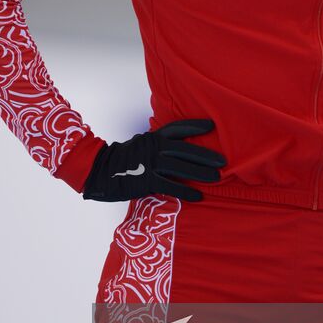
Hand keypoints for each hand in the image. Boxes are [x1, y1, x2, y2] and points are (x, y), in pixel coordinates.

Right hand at [82, 119, 224, 201]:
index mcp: (153, 137)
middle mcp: (154, 148)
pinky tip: (198, 196)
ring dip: (200, 172)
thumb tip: (176, 148)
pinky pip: (171, 186)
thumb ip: (158, 145)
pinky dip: (186, 191)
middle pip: (185, 149)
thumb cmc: (123, 160)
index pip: (178, 128)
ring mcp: (150, 163)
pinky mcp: (147, 180)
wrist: (99, 171)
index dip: (194, 126)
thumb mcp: (141, 145)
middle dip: (205, 155)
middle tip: (223, 161)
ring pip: (181, 167)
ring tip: (216, 178)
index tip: (212, 126)